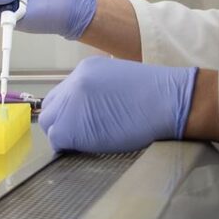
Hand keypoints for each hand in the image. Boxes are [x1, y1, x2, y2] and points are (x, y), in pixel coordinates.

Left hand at [39, 56, 197, 152]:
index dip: (69, 110)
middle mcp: (73, 82)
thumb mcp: (120, 81)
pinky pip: (57, 140)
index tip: (82, 121)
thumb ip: (99, 91)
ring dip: (64, 134)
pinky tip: (87, 148)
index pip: (62, 93)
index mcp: (86, 70)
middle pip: (51, 107)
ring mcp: (70, 103)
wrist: (168, 101)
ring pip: (50, 124)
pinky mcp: (71, 126)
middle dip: (61, 122)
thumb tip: (92, 110)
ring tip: (86, 142)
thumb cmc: (157, 95)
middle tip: (81, 135)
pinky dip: (68, 147)